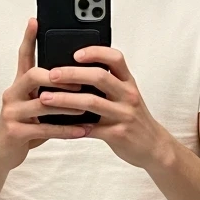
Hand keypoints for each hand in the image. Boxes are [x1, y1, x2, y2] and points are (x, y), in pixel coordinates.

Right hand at [0, 18, 92, 171]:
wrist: (2, 153)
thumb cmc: (26, 125)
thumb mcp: (35, 104)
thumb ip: (49, 90)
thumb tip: (79, 77)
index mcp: (19, 84)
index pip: (23, 56)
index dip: (29, 38)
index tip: (36, 21)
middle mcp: (12, 94)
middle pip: (32, 75)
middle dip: (58, 77)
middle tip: (79, 83)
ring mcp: (12, 113)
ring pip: (42, 104)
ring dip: (67, 105)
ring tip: (88, 107)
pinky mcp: (15, 132)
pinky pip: (45, 129)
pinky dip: (66, 130)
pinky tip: (83, 130)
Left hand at [40, 45, 171, 169]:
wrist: (154, 146)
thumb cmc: (134, 117)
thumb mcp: (126, 95)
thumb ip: (108, 83)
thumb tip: (74, 70)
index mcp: (128, 82)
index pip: (115, 58)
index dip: (95, 52)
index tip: (75, 53)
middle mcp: (128, 95)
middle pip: (99, 77)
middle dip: (72, 74)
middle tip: (51, 75)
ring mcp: (124, 115)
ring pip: (91, 102)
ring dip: (65, 99)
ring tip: (45, 98)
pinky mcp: (117, 134)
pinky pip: (90, 129)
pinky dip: (71, 126)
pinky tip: (56, 124)